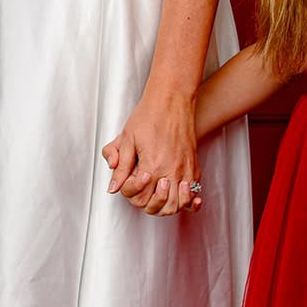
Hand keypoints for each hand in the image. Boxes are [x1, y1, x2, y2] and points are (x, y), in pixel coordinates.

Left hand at [101, 90, 200, 216]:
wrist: (171, 100)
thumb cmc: (149, 115)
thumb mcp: (128, 139)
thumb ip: (121, 166)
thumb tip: (113, 187)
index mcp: (153, 165)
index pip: (140, 197)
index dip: (131, 192)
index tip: (130, 179)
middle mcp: (171, 171)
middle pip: (160, 206)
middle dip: (148, 204)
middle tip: (142, 191)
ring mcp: (185, 170)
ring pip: (178, 204)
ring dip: (167, 206)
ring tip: (158, 195)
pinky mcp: (193, 166)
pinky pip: (193, 192)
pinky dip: (187, 200)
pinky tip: (179, 197)